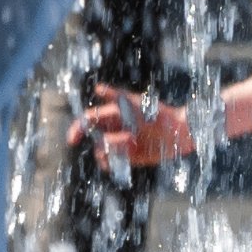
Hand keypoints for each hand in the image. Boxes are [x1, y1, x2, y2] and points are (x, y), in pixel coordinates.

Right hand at [72, 85, 195, 171]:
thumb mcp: (136, 104)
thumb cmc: (158, 114)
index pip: (88, 120)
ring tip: (132, 142)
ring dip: (112, 150)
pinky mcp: (129, 158)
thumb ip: (116, 96)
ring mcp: (121, 145)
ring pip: (102, 152)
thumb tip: (97, 87)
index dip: (78, 128)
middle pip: (93, 137)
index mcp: (113, 115)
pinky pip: (114, 164)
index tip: (72, 139)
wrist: (178, 133)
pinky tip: (130, 154)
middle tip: (111, 142)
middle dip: (97, 141)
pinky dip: (116, 163)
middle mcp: (114, 129)